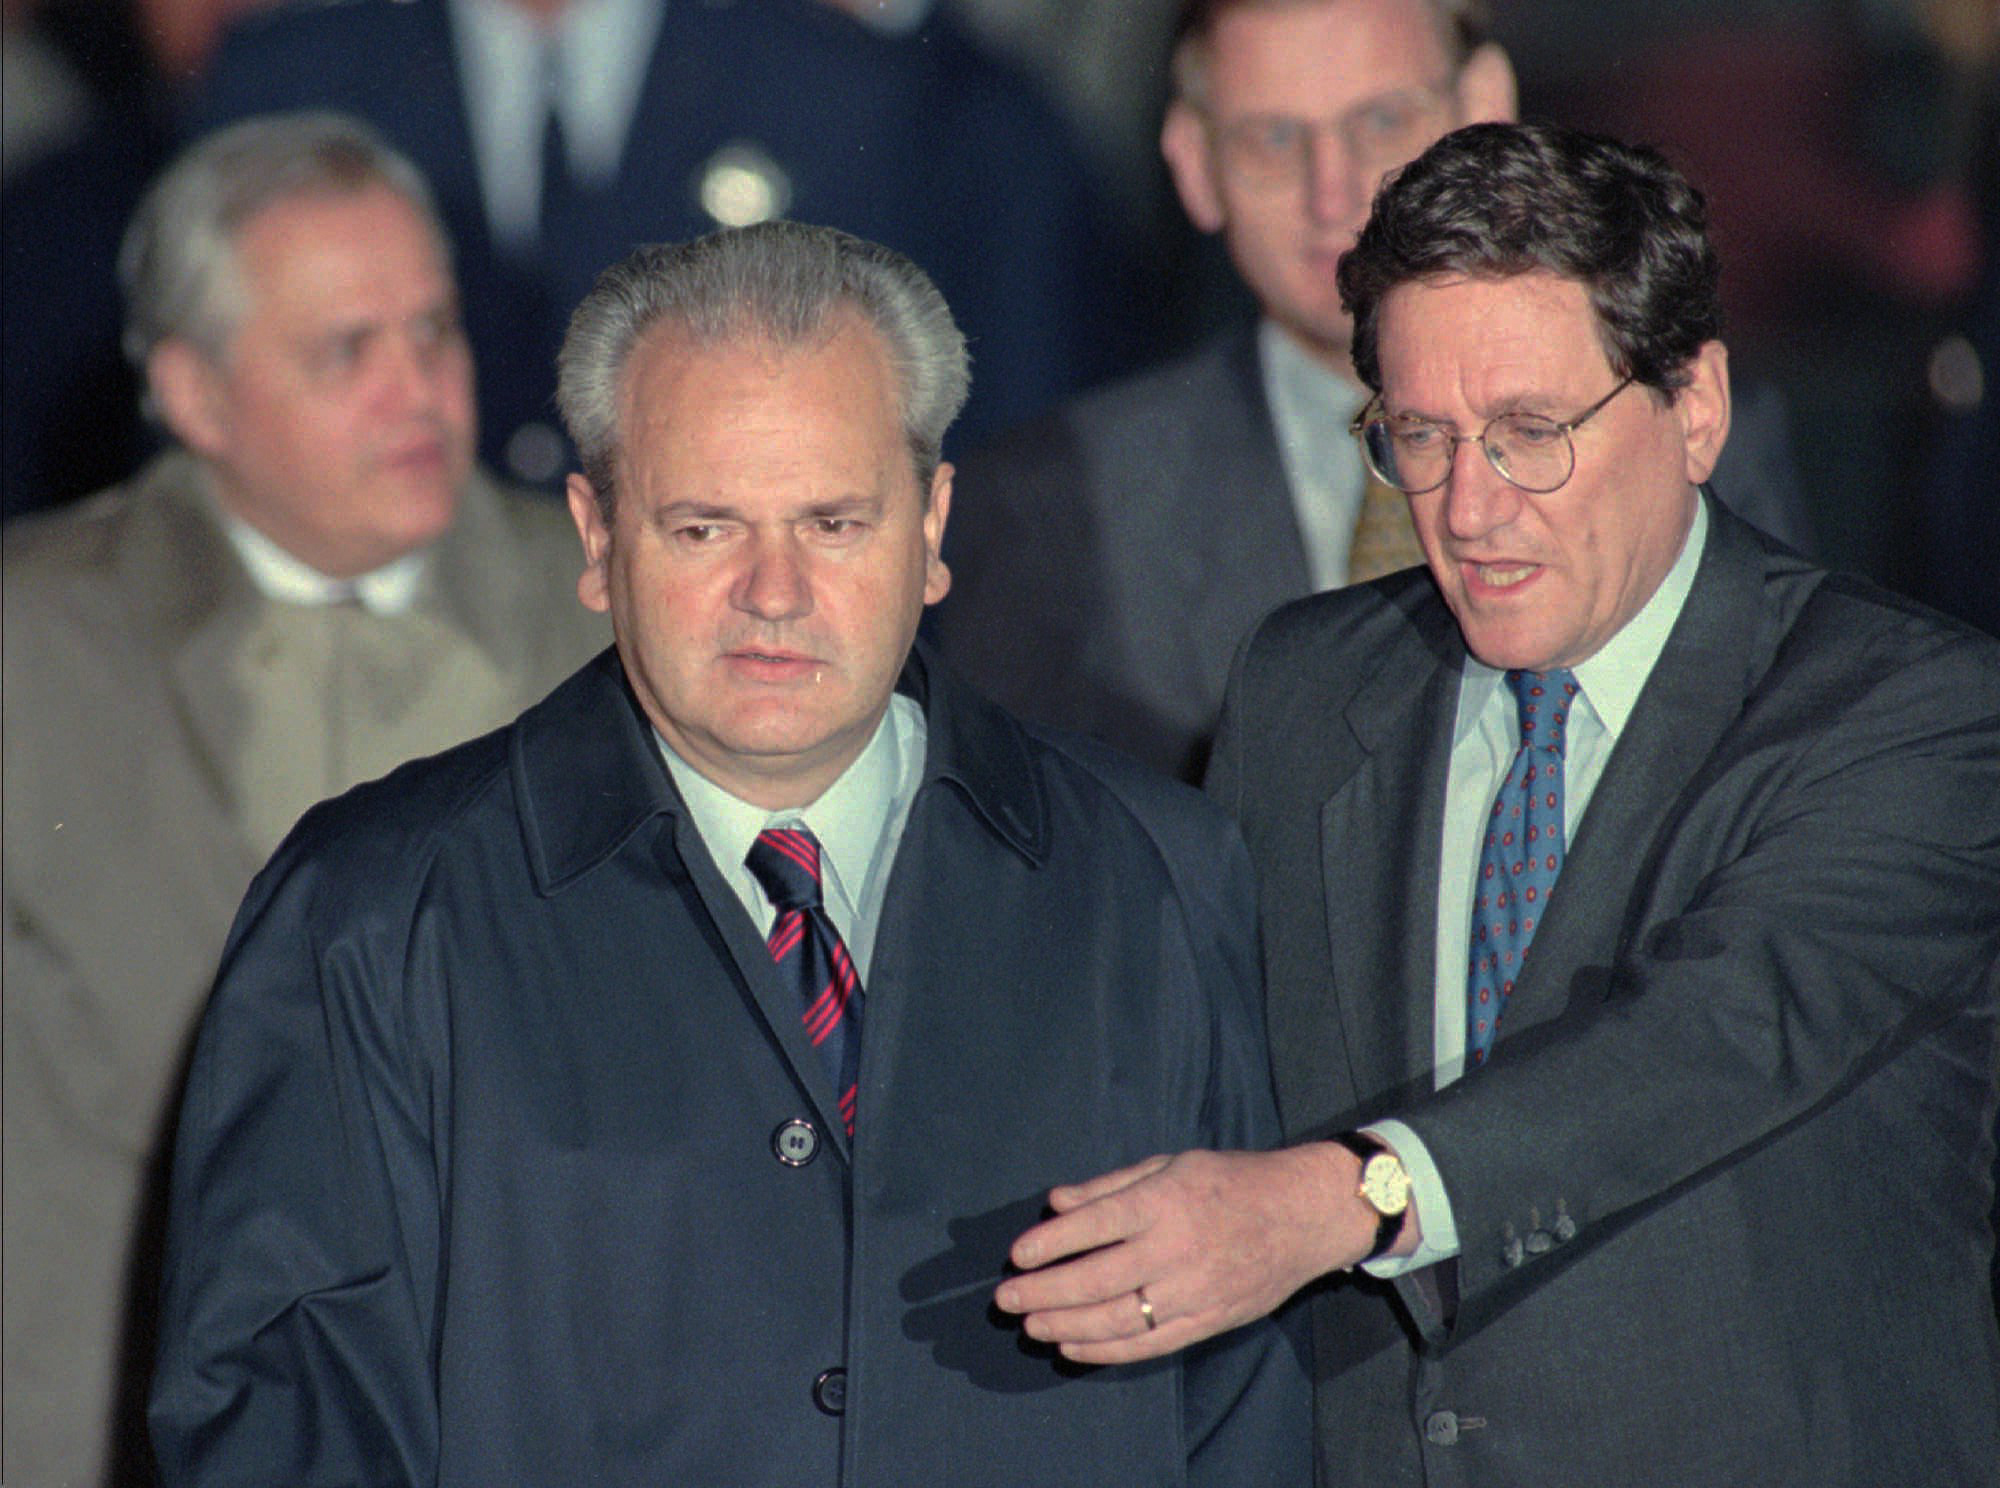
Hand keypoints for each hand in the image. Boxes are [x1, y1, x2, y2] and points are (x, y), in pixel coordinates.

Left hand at [992, 1145, 1373, 1364]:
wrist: (1303, 1215)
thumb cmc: (1230, 1181)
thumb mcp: (1170, 1164)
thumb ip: (1110, 1185)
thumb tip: (1057, 1202)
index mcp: (1165, 1201)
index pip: (1096, 1225)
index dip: (1051, 1243)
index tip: (1017, 1256)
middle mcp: (1177, 1247)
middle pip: (1098, 1278)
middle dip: (1045, 1292)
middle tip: (1006, 1299)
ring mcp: (1194, 1289)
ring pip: (1119, 1318)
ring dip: (1067, 1325)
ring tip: (1031, 1326)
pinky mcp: (1208, 1319)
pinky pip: (1149, 1344)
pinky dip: (1106, 1351)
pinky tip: (1073, 1348)